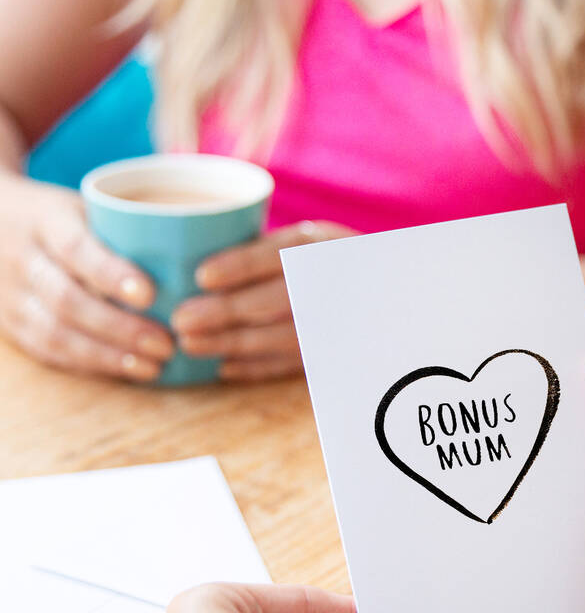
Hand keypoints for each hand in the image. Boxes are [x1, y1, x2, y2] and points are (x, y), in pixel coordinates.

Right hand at [0, 174, 173, 379]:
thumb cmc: (67, 215)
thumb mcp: (89, 206)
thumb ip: (133, 227)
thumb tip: (211, 247)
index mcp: (45, 220)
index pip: (74, 248)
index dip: (110, 273)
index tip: (150, 295)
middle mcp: (22, 258)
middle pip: (67, 301)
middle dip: (121, 329)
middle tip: (168, 344)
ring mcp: (10, 295)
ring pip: (54, 334)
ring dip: (107, 356)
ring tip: (153, 367)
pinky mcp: (11, 324)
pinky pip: (47, 351)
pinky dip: (88, 365)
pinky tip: (126, 371)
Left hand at [172, 221, 352, 380]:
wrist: (374, 298)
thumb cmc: (323, 264)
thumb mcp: (304, 245)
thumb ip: (263, 252)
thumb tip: (195, 271)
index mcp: (325, 245)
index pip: (283, 253)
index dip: (242, 265)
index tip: (202, 277)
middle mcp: (337, 281)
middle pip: (281, 298)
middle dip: (228, 311)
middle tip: (181, 320)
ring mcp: (341, 321)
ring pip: (285, 337)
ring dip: (235, 343)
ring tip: (191, 345)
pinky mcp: (336, 354)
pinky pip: (294, 365)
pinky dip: (257, 368)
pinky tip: (224, 368)